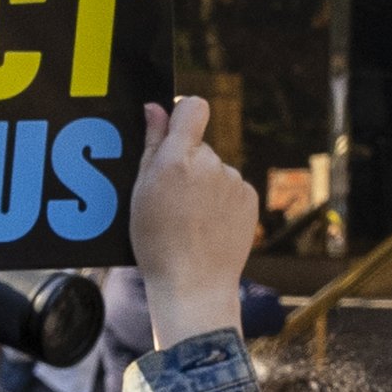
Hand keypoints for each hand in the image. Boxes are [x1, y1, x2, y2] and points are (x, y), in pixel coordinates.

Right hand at [130, 97, 257, 349]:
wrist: (193, 284)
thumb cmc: (157, 242)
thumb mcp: (141, 192)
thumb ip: (152, 144)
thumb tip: (156, 108)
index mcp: (178, 159)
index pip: (192, 108)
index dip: (183, 114)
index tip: (174, 130)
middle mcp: (210, 164)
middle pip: (199, 146)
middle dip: (186, 162)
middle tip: (172, 197)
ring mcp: (233, 181)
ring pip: (215, 169)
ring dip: (204, 184)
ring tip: (189, 219)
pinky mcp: (249, 198)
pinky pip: (231, 188)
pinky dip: (221, 200)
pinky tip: (208, 225)